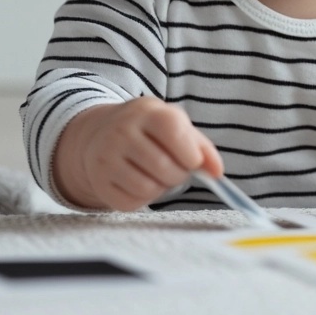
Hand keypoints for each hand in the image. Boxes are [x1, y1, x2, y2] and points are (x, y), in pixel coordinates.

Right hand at [54, 97, 222, 210]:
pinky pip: (131, 202)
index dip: (191, 155)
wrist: (100, 133)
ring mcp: (106, 157)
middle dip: (179, 175)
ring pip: (148, 188)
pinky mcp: (98, 180)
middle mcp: (121, 131)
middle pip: (165, 168)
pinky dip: (143, 198)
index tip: (192, 161)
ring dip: (161, 188)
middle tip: (175, 169)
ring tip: (157, 175)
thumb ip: (201, 147)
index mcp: (146, 112)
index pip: (175, 134)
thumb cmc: (147, 130)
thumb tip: (217, 173)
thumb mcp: (174, 124)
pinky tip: (139, 182)